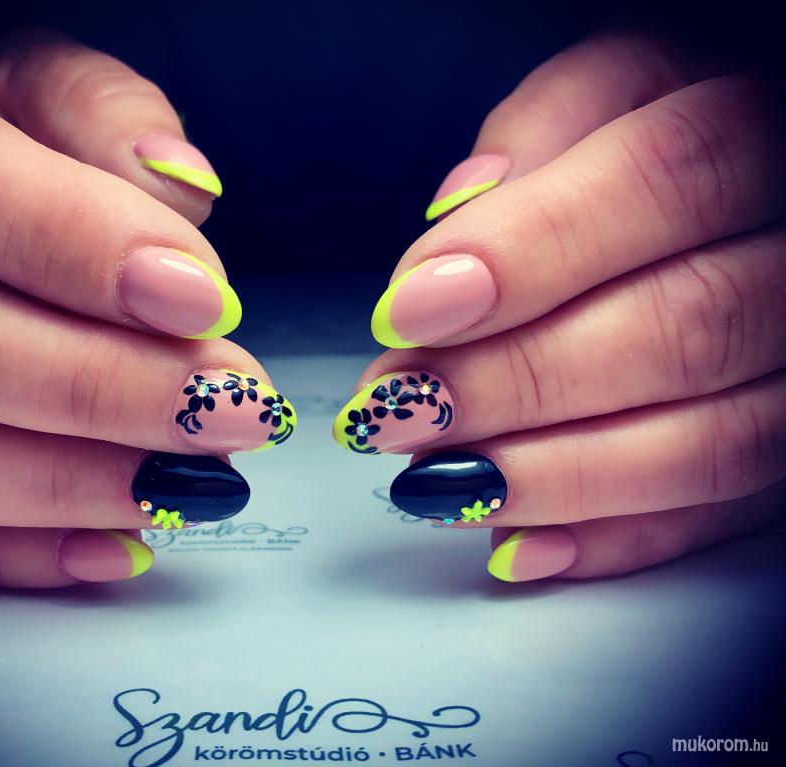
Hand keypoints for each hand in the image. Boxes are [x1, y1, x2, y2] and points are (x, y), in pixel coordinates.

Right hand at [0, 29, 295, 587]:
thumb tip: (178, 187)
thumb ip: (102, 118)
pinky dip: (17, 551)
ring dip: (68, 482)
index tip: (204, 301)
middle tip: (231, 404)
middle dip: (100, 386)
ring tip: (194, 478)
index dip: (74, 248)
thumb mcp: (41, 89)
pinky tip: (117, 542)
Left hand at [333, 32, 784, 580]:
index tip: (409, 308)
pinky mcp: (784, 445)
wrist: (737, 197)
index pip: (666, 182)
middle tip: (400, 405)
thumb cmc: (656, 138)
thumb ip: (543, 133)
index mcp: (759, 134)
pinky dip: (610, 539)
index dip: (530, 252)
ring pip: (713, 443)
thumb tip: (458, 221)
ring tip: (433, 476)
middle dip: (518, 380)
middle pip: (683, 329)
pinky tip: (514, 543)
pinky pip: (721, 516)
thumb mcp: (609, 91)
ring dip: (551, 475)